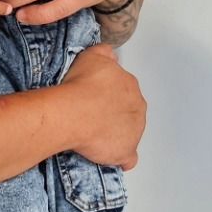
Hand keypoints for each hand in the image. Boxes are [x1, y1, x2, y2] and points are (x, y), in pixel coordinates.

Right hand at [59, 45, 145, 168]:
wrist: (74, 112)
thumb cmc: (80, 85)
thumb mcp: (92, 55)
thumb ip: (105, 53)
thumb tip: (109, 54)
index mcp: (130, 86)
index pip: (124, 91)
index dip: (108, 96)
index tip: (93, 99)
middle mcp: (137, 107)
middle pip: (128, 112)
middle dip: (113, 115)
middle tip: (91, 117)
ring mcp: (134, 131)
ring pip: (128, 134)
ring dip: (114, 135)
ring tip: (92, 135)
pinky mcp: (126, 152)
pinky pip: (127, 158)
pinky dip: (118, 158)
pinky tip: (105, 155)